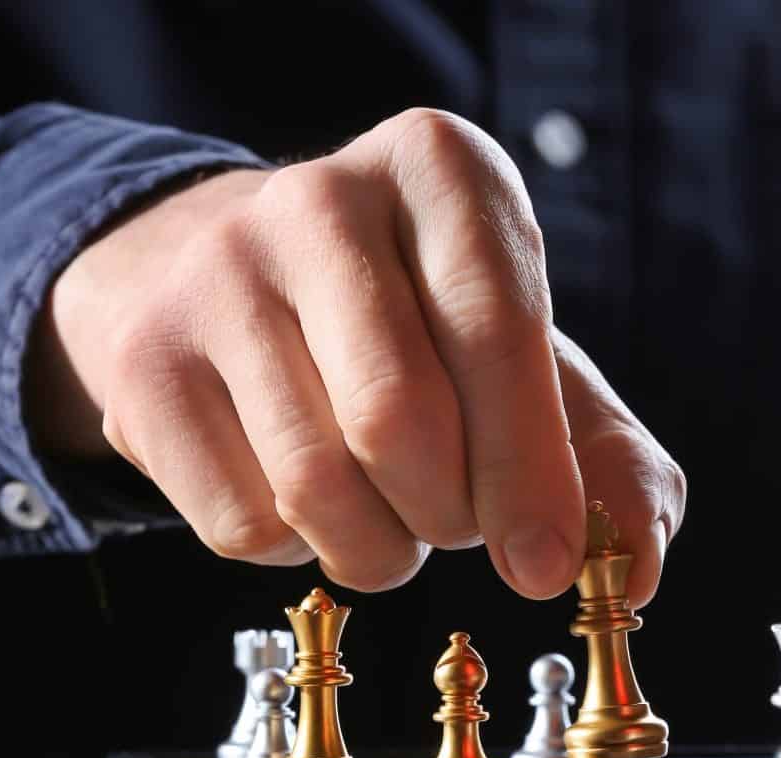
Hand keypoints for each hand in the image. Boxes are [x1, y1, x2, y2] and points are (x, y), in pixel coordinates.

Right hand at [27, 109, 684, 604]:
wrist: (230, 279)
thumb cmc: (413, 327)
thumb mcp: (525, 358)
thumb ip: (603, 454)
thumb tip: (637, 564)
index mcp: (438, 168)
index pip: (495, 326)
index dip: (530, 466)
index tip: (549, 562)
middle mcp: (317, 199)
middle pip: (397, 422)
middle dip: (452, 515)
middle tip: (461, 518)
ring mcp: (212, 277)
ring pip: (316, 487)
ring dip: (381, 547)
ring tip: (395, 512)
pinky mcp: (143, 365)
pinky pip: (243, 525)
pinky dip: (300, 549)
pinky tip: (309, 497)